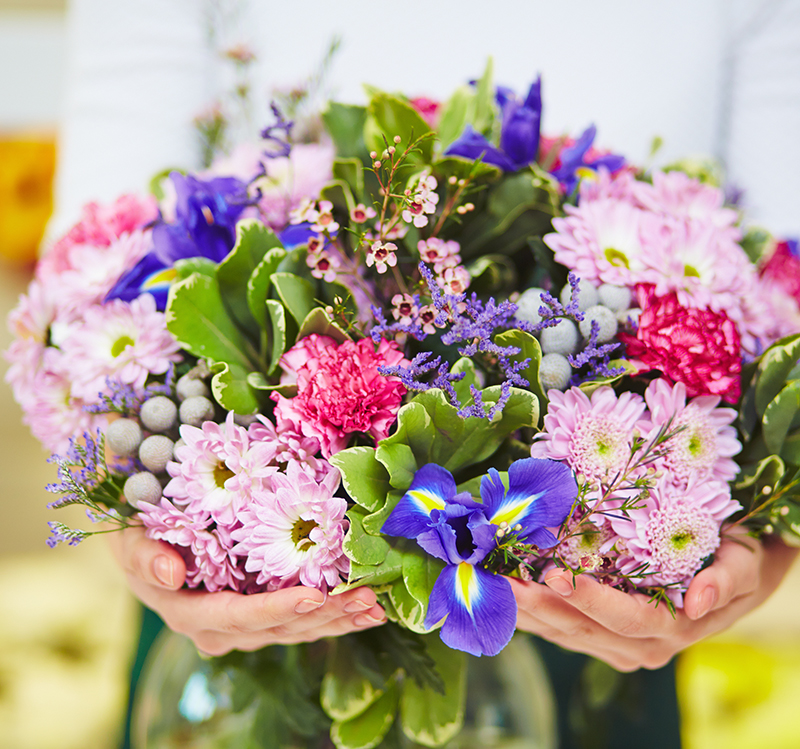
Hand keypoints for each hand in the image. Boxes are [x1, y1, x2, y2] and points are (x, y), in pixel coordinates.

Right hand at [109, 526, 385, 655]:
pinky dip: (335, 616)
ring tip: (375, 605)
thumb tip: (169, 573)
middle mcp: (222, 629)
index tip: (314, 597)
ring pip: (299, 630)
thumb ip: (145, 558)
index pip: (239, 617)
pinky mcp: (263, 616)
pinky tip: (367, 610)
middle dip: (325, 615)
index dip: (277, 610)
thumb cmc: (141, 537)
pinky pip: (303, 622)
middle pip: (280, 628)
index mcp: (191, 613)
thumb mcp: (132, 542)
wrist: (148, 545)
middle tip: (366, 599)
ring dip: (339, 619)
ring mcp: (245, 626)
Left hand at [511, 531, 797, 671]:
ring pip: (560, 631)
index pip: (624, 617)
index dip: (589, 598)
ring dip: (521, 608)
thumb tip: (697, 600)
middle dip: (537, 602)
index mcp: (672, 628)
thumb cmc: (735, 560)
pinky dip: (526, 611)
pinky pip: (556, 629)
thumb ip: (726, 581)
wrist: (729, 576)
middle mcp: (640, 646)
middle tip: (500, 576)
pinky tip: (499, 591)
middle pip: (580, 627)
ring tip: (487, 580)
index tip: (555, 573)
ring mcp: (614, 646)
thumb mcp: (742, 563)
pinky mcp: (597, 638)